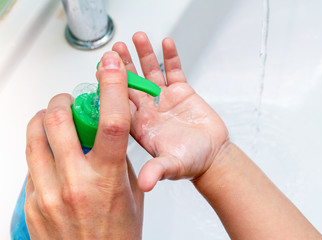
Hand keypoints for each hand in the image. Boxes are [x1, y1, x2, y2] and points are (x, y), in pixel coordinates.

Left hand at [24, 52, 142, 239]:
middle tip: (68, 101)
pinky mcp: (31, 203)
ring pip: (34, 137)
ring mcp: (47, 194)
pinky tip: (50, 156)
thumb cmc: (116, 237)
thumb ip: (120, 162)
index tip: (110, 69)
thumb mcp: (131, 196)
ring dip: (42, 120)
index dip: (111, 89)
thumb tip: (109, 137)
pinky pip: (30, 164)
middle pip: (58, 121)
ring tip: (52, 120)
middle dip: (62, 101)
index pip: (110, 123)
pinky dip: (40, 150)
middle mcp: (74, 184)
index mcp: (106, 180)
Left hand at [112, 32, 228, 190]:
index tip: (103, 69)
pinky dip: (170, 57)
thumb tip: (145, 184)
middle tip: (116, 48)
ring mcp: (164, 98)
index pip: (120, 103)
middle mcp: (148, 109)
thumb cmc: (191, 162)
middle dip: (123, 65)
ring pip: (151, 72)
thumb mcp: (173, 166)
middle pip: (131, 82)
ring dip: (144, 55)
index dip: (111, 86)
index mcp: (140, 125)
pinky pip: (174, 70)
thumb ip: (158, 170)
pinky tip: (166, 44)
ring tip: (138, 38)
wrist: (212, 156)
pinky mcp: (182, 92)